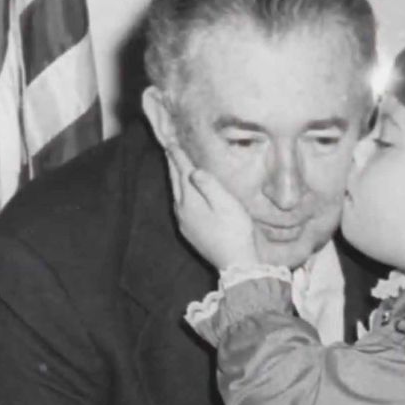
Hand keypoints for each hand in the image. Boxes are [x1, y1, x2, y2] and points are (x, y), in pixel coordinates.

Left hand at [165, 143, 258, 269]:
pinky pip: (180, 206)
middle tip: (169, 148)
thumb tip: (193, 170)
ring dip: (175, 178)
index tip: (171, 142)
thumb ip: (208, 184)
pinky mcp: (190, 232)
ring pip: (176, 194)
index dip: (178, 156)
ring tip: (175, 166)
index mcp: (190, 200)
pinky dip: (180, 193)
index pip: (182, 172)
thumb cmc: (235, 230)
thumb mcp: (225, 203)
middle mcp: (182, 211)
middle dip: (173, 164)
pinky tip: (184, 193)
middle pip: (176, 182)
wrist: (235, 262)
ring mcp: (185, 223)